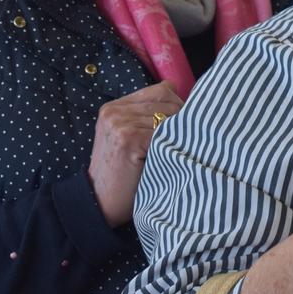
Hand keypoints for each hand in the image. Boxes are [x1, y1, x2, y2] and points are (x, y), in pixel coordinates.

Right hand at [87, 80, 183, 226]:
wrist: (99, 204)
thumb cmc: (124, 174)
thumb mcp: (131, 139)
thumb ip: (149, 119)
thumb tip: (193, 106)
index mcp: (115, 107)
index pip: (161, 90)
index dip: (178, 105)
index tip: (184, 125)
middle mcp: (114, 110)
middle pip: (167, 100)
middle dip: (182, 119)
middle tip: (186, 141)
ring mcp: (119, 122)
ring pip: (168, 116)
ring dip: (179, 133)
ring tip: (178, 150)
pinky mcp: (127, 137)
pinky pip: (164, 133)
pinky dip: (172, 145)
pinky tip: (171, 158)